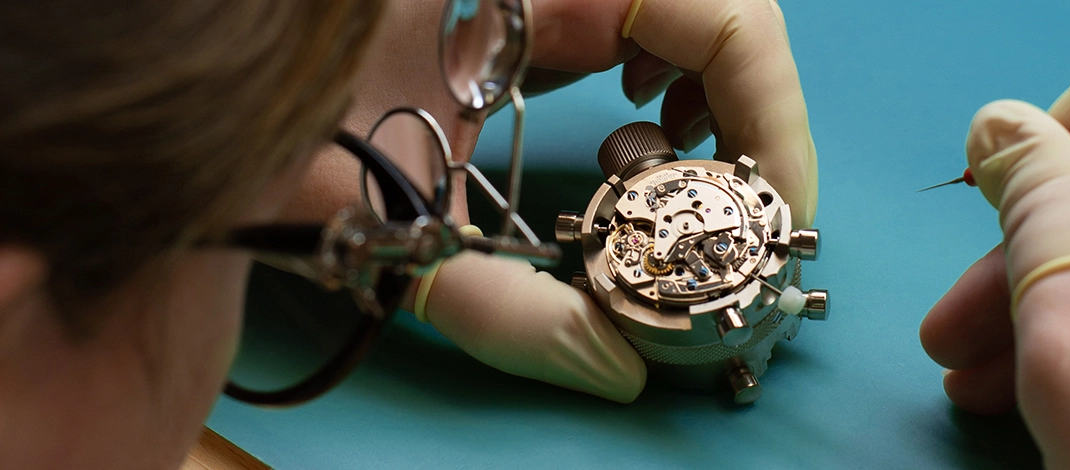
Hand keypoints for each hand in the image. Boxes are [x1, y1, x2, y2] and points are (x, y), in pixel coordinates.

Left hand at [283, 0, 815, 403]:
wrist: (183, 79)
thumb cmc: (247, 125)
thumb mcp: (363, 215)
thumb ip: (490, 298)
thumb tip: (620, 364)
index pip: (712, 7)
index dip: (768, 107)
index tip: (772, 206)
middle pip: (714, 9)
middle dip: (753, 115)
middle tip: (743, 215)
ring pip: (684, 12)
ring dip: (719, 97)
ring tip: (698, 179)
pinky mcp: (525, 4)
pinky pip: (637, 20)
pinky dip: (669, 82)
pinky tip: (646, 136)